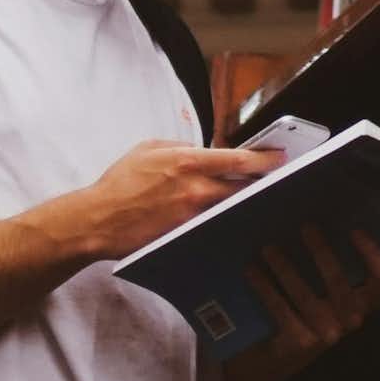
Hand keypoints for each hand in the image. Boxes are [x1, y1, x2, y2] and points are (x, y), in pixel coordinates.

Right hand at [77, 141, 281, 259]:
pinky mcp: (188, 234)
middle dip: (261, 183)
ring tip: (254, 197)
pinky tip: (229, 217)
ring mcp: (194, 215)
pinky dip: (224, 218)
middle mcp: (195, 189)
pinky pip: (215, 224)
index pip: (238, 160)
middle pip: (243, 186)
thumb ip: (180, 146)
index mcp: (186, 161)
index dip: (264, 159)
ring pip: (232, 207)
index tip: (279, 157)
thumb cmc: (120, 182)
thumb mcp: (148, 149)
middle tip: (274, 180)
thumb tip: (203, 150)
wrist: (100, 219)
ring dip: (243, 201)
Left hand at [243, 227, 379, 355]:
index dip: (373, 253)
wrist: (292, 350)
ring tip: (268, 247)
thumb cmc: (318, 304)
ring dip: (284, 268)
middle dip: (321, 252)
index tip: (355, 229)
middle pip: (338, 281)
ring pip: (305, 295)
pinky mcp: (300, 343)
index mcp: (369, 301)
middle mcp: (352, 319)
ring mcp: (327, 334)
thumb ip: (343, 259)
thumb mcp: (335, 287)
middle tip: (305, 226)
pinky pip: (280, 310)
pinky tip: (252, 270)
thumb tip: (335, 210)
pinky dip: (265, 288)